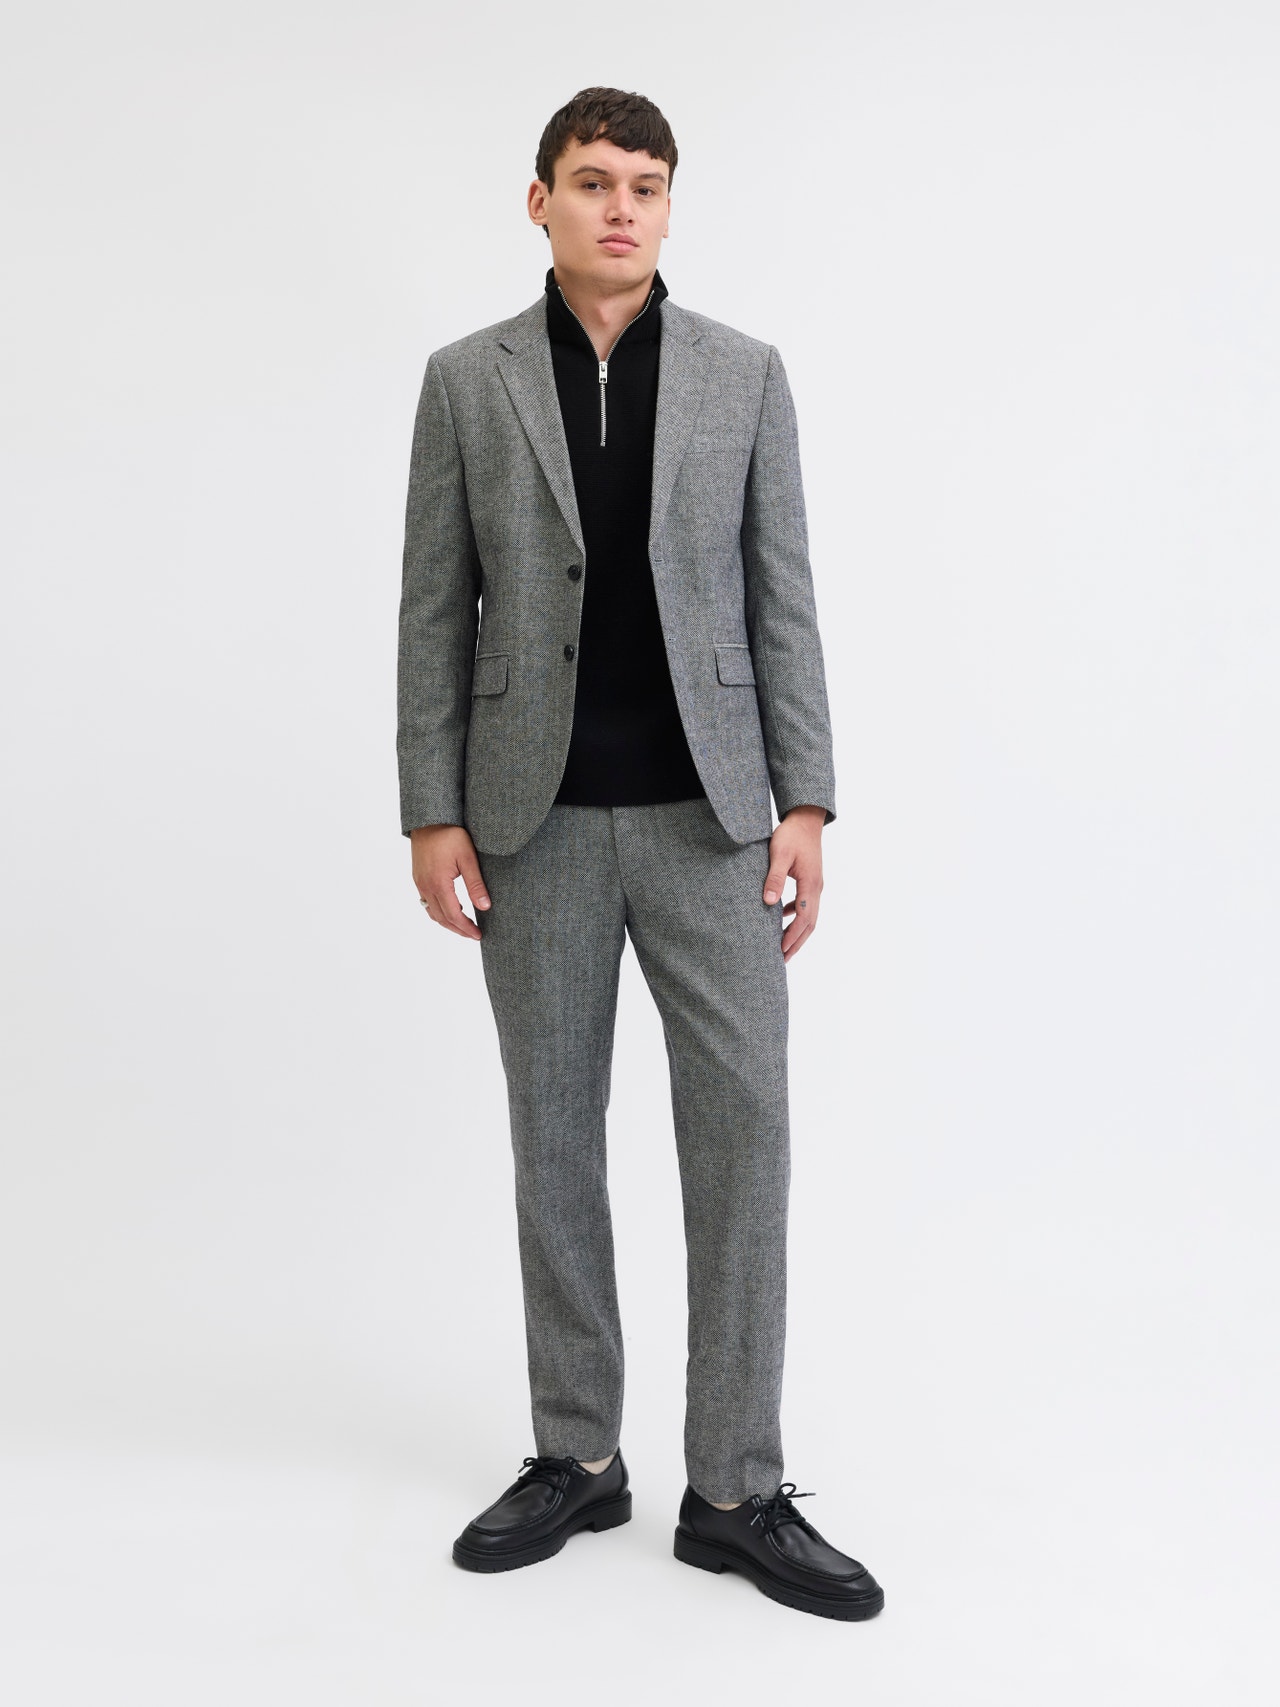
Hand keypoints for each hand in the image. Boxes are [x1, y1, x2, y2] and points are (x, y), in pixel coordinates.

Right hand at [410, 824, 490, 940]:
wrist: (428, 819)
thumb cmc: (450, 834)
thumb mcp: (468, 858)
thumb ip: (476, 884)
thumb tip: (485, 907)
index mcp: (439, 884)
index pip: (453, 915)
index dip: (466, 928)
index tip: (478, 935)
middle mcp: (426, 886)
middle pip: (441, 918)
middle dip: (458, 929)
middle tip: (474, 935)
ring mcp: (419, 882)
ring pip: (432, 912)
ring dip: (448, 922)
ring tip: (464, 925)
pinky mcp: (418, 877)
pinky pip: (426, 902)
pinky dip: (439, 911)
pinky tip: (451, 908)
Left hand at [763, 805, 825, 961]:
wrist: (806, 818)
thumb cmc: (791, 834)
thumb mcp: (779, 854)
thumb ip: (774, 878)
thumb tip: (769, 903)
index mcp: (810, 884)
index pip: (803, 918)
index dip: (792, 937)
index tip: (780, 951)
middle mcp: (816, 888)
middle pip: (810, 923)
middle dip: (796, 942)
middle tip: (782, 960)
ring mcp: (815, 885)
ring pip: (809, 916)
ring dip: (797, 932)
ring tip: (782, 946)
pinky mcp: (810, 881)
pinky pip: (805, 905)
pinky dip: (795, 916)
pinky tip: (781, 917)